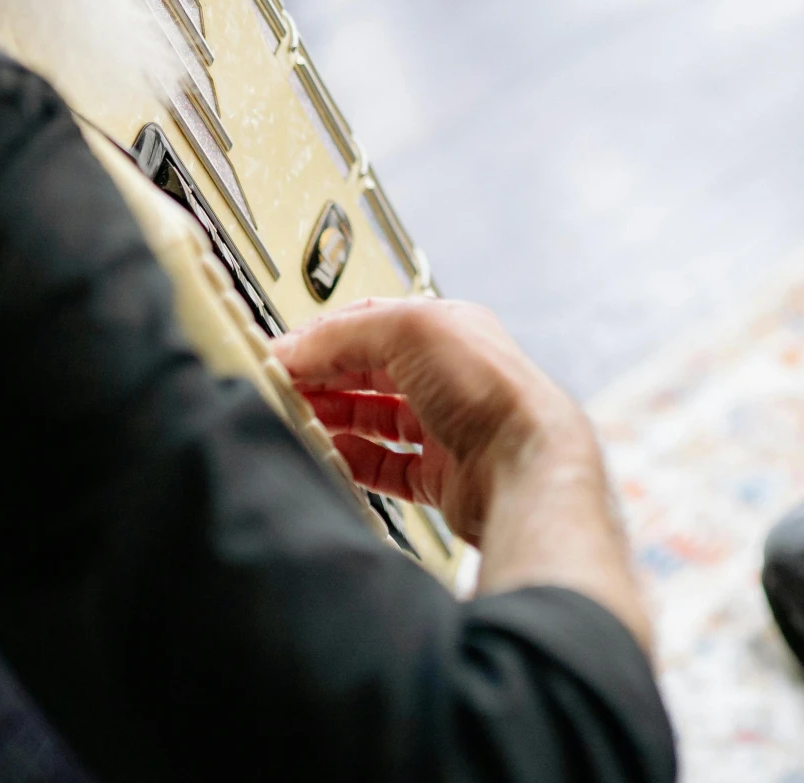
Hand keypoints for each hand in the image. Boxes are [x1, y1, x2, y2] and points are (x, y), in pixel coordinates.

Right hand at [275, 296, 651, 650]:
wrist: (526, 465)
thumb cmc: (490, 388)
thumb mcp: (411, 330)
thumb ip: (347, 333)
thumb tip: (297, 347)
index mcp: (445, 330)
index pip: (368, 325)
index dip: (321, 339)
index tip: (278, 355)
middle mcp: (448, 377)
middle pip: (366, 372)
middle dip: (320, 378)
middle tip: (277, 389)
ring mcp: (446, 428)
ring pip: (373, 419)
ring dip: (331, 419)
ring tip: (293, 421)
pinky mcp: (443, 477)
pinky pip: (386, 467)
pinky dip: (354, 462)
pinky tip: (329, 458)